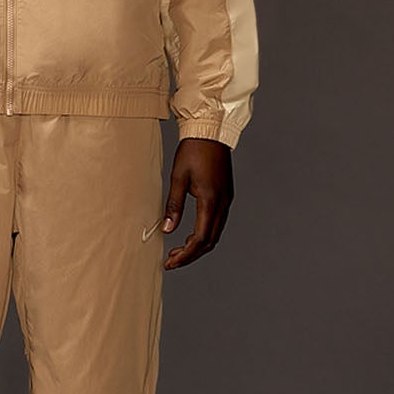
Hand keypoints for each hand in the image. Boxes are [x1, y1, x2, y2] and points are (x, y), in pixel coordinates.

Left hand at [161, 136, 233, 269]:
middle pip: (210, 241)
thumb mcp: (178, 178)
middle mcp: (223, 203)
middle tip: (171, 260)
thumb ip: (173, 206)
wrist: (211, 131)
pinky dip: (204, 234)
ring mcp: (227, 200)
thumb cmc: (193, 150)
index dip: (185, 255)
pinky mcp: (226, 195)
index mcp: (211, 201)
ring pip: (215, 233)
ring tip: (178, 250)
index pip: (200, 239)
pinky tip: (190, 234)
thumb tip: (166, 229)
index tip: (170, 262)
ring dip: (197, 246)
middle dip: (191, 255)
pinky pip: (217, 222)